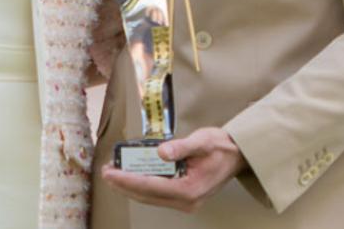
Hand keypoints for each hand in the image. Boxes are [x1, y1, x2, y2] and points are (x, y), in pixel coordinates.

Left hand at [101, 127, 245, 212]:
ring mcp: (186, 202)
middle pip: (146, 195)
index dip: (127, 180)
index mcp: (189, 189)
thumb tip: (160, 152)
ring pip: (150, 197)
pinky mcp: (185, 198)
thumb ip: (181, 147)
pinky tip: (130, 177)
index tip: (110, 172)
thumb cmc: (221, 146)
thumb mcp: (202, 140)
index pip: (150, 186)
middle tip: (105, 172)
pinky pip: (157, 195)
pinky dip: (141, 187)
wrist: (239, 155)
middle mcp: (187, 201)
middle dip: (123, 184)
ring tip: (113, 174)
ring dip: (130, 187)